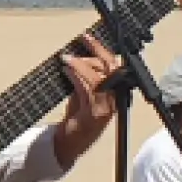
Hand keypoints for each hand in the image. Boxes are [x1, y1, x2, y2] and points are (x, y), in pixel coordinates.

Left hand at [56, 34, 121, 166]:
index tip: (89, 37)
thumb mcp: (82, 94)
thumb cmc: (76, 118)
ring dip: (82, 64)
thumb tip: (79, 58)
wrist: (69, 144)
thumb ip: (84, 79)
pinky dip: (77, 76)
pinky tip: (66, 70)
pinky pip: (88, 89)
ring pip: (100, 77)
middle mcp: (115, 99)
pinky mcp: (95, 114)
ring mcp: (106, 107)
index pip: (114, 65)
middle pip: (111, 68)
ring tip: (67, 58)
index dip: (103, 49)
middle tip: (83, 39)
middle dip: (97, 50)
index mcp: (115, 92)